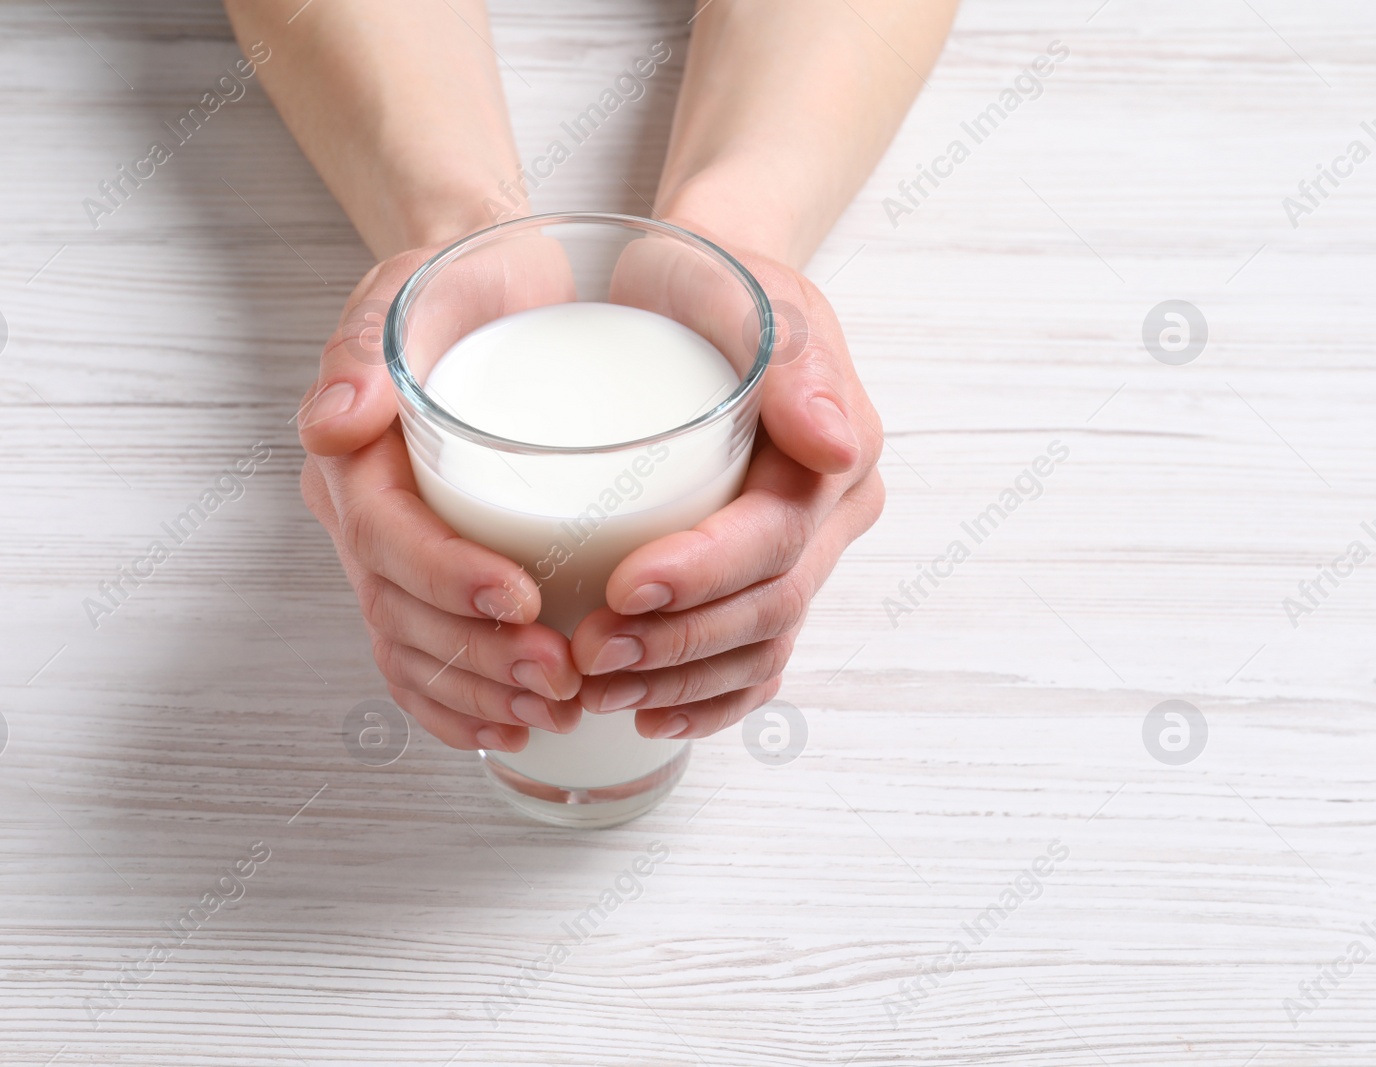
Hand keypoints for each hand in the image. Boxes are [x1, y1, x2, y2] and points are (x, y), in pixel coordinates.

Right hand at [299, 239, 586, 752]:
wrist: (485, 293)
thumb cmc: (457, 286)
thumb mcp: (416, 289)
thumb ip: (368, 346)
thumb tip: (336, 422)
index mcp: (351, 458)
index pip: (385, 537)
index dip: (446, 579)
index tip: (522, 598)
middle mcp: (360, 516)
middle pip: (398, 610)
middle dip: (474, 655)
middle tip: (557, 673)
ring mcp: (390, 553)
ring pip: (410, 648)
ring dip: (475, 693)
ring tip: (550, 709)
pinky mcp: (431, 573)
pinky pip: (423, 657)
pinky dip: (457, 705)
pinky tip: (510, 729)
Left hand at [572, 242, 884, 740]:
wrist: (701, 296)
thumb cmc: (713, 287)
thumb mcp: (747, 294)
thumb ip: (794, 361)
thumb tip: (836, 445)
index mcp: (837, 457)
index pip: (775, 538)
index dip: (702, 575)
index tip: (622, 586)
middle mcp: (831, 517)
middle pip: (767, 608)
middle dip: (678, 643)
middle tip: (589, 652)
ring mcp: (803, 555)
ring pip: (760, 648)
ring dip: (681, 681)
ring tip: (599, 687)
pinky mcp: (763, 577)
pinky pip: (753, 661)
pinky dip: (707, 699)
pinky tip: (648, 714)